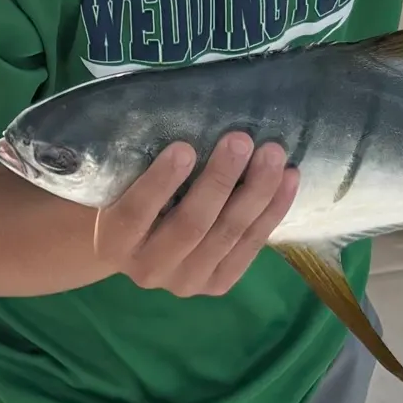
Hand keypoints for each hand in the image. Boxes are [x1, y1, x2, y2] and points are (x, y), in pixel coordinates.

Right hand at [92, 132, 298, 296]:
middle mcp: (147, 269)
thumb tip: (182, 117)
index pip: (134, 213)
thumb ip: (140, 163)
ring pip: (226, 235)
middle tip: (241, 140)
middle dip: (220, 180)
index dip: (160, 183)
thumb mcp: (121, 180)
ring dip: (255, 192)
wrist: (137, 244)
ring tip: (273, 155)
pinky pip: (250, 247)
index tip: (184, 148)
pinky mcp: (216, 285)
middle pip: (190, 225)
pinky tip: (289, 180)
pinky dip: (272, 211)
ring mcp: (185, 282)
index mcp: (114, 242)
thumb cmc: (129, 194)